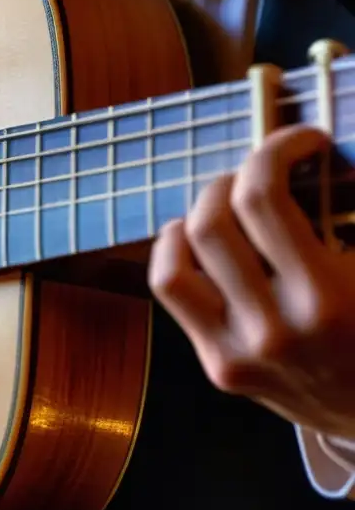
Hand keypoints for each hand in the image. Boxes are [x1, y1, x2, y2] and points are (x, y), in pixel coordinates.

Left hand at [148, 125, 354, 438]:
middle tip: (265, 174)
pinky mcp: (219, 369)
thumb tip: (319, 154)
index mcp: (327, 300)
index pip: (263, 199)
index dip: (275, 149)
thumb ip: (350, 211)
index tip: (301, 139)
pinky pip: (172, 292)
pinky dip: (174, 252)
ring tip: (228, 205)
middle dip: (235, 179)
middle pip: (212, 222)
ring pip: (175, 259)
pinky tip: (197, 240)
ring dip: (198, 215)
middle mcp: (272, 330)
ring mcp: (237, 354)